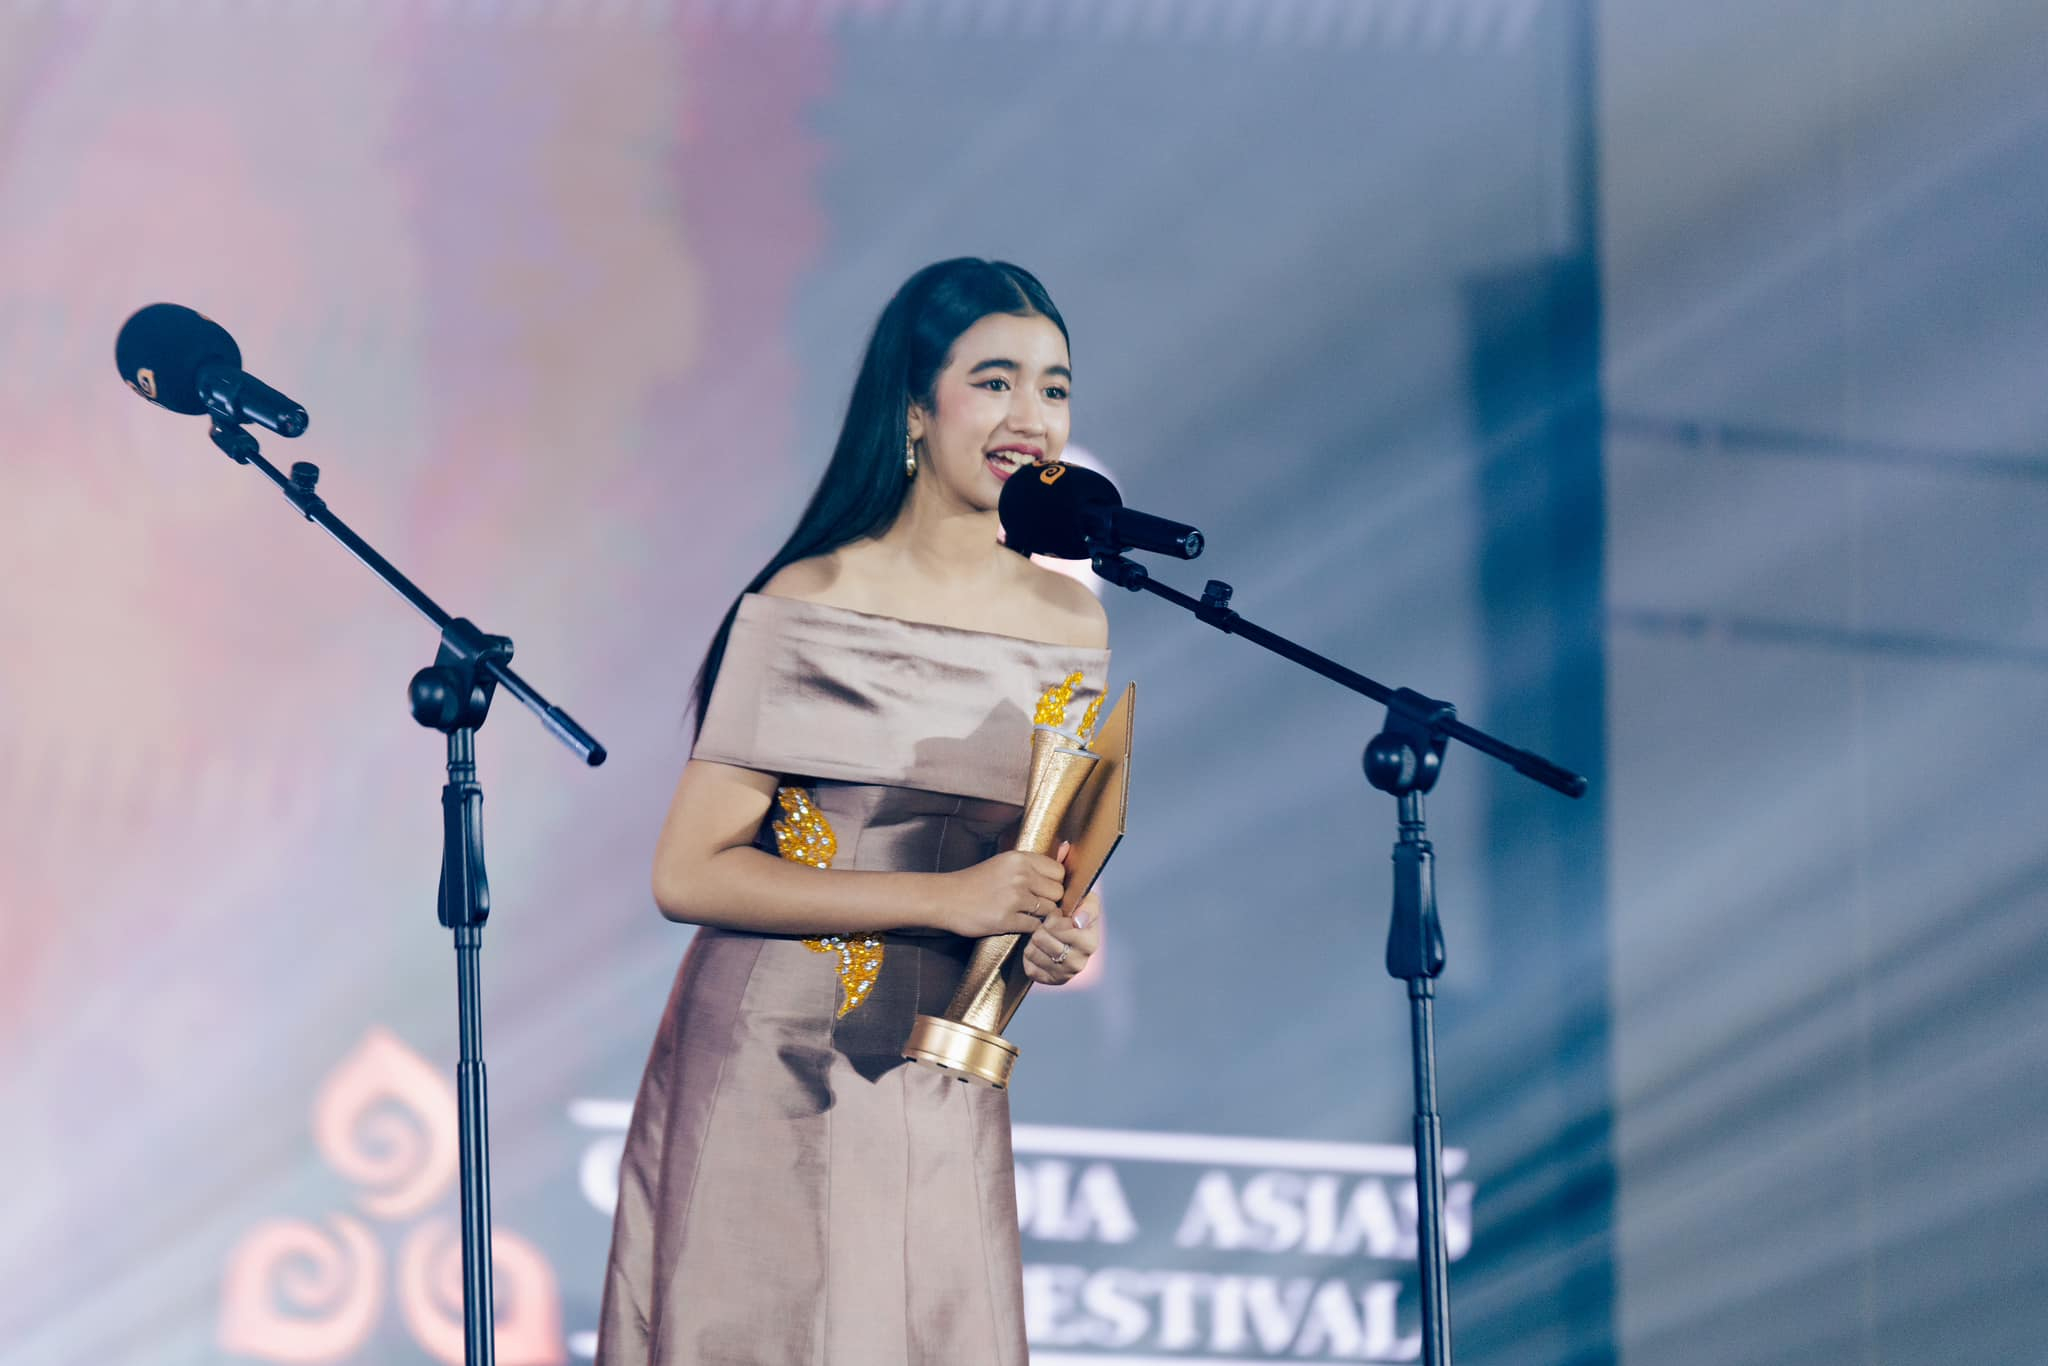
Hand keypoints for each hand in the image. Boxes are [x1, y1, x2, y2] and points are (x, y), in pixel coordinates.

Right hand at [938, 849, 1065, 938]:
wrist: (945, 898)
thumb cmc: (975, 881)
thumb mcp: (1003, 863)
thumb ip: (1030, 865)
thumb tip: (1065, 854)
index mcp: (1020, 859)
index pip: (1058, 871)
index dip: (1054, 882)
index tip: (1045, 889)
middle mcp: (1020, 876)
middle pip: (1058, 892)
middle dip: (1050, 901)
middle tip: (1036, 904)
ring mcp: (1014, 898)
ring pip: (1049, 911)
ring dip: (1042, 916)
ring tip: (1026, 914)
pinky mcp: (1006, 920)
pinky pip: (1034, 927)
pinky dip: (1030, 929)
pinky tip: (1018, 923)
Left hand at [1023, 888, 1099, 985]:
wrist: (1070, 933)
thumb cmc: (1077, 914)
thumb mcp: (1088, 902)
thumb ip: (1088, 907)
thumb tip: (1077, 921)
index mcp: (1090, 943)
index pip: (1058, 928)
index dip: (1052, 918)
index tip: (1056, 914)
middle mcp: (1079, 963)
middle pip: (1041, 939)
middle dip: (1040, 928)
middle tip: (1046, 926)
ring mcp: (1064, 975)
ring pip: (1032, 952)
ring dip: (1033, 941)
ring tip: (1042, 937)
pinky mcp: (1049, 981)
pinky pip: (1029, 967)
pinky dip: (1029, 957)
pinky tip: (1039, 950)